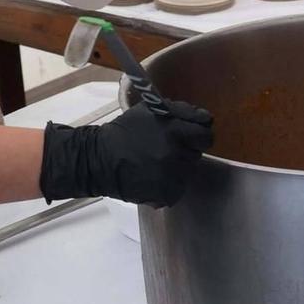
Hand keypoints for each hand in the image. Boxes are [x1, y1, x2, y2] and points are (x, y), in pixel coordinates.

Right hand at [40, 99, 214, 206]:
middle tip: (165, 149)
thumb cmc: (124, 133)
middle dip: (185, 150)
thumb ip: (179, 111)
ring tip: (154, 164)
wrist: (98, 161)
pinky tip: (152, 178)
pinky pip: (178, 188)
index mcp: (173, 129)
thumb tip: (204, 118)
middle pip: (197, 152)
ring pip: (188, 171)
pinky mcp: (167, 193)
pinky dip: (168, 185)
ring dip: (176, 168)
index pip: (205, 132)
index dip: (199, 133)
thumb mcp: (149, 111)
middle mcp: (175, 152)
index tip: (192, 136)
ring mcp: (171, 174)